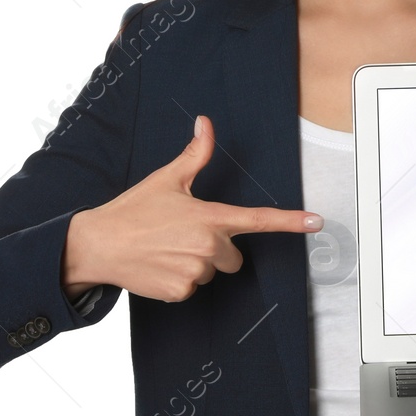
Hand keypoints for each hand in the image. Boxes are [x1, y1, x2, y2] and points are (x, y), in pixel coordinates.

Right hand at [62, 114, 322, 302]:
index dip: (291, 221)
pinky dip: (180, 280)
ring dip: (197, 264)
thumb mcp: (166, 180)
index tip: (317, 222)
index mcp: (210, 217)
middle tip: (184, 236)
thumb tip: (206, 124)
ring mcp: (195, 271)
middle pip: (233, 256)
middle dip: (216, 248)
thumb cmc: (134, 211)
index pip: (259, 219)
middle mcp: (208, 246)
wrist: (98, 245)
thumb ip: (194, 155)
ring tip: (168, 250)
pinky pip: (193, 288)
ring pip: (213, 272)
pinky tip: (160, 266)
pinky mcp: (181, 292)